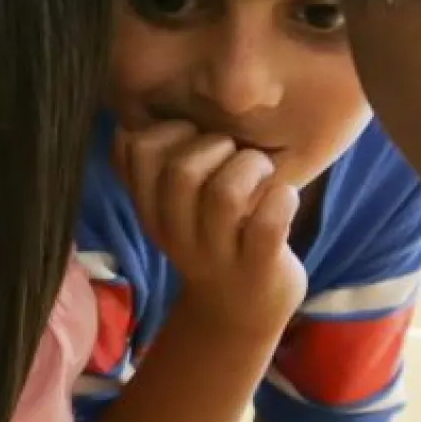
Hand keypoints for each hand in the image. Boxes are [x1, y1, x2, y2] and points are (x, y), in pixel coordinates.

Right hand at [118, 120, 305, 339]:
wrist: (239, 313)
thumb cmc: (213, 240)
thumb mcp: (171, 208)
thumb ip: (157, 165)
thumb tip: (146, 108)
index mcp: (151, 209)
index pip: (136, 149)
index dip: (168, 130)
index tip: (192, 141)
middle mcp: (177, 232)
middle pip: (180, 171)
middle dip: (215, 147)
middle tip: (235, 157)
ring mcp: (218, 254)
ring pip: (224, 194)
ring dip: (251, 168)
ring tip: (262, 174)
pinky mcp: (259, 268)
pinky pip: (268, 225)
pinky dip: (282, 200)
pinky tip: (285, 198)